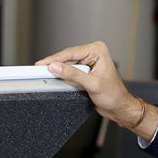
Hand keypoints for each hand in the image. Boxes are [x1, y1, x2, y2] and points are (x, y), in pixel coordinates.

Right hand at [36, 41, 157, 137]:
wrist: (119, 107)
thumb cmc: (113, 96)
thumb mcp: (92, 84)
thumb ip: (72, 75)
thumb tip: (55, 67)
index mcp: (98, 50)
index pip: (72, 52)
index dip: (55, 59)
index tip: (42, 64)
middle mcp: (94, 52)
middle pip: (68, 56)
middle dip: (54, 63)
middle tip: (38, 68)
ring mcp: (89, 60)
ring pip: (67, 63)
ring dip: (57, 68)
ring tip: (42, 72)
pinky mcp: (86, 70)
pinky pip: (70, 69)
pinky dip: (62, 73)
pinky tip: (53, 75)